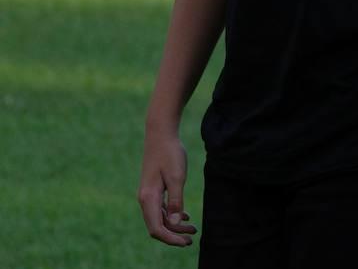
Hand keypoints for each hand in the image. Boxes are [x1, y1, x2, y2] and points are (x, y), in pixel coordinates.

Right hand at [137, 131, 196, 245]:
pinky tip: (185, 216)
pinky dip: (172, 215)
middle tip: (192, 238)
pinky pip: (161, 209)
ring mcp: (148, 195)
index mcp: (148, 198)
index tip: (186, 242)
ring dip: (175, 225)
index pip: (156, 228)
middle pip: (157, 226)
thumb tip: (176, 222)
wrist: (160, 135)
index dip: (170, 238)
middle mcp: (145, 199)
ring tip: (193, 229)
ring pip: (160, 218)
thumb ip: (176, 200)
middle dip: (174, 234)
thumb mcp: (177, 177)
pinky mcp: (154, 189)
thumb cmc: (170, 154)